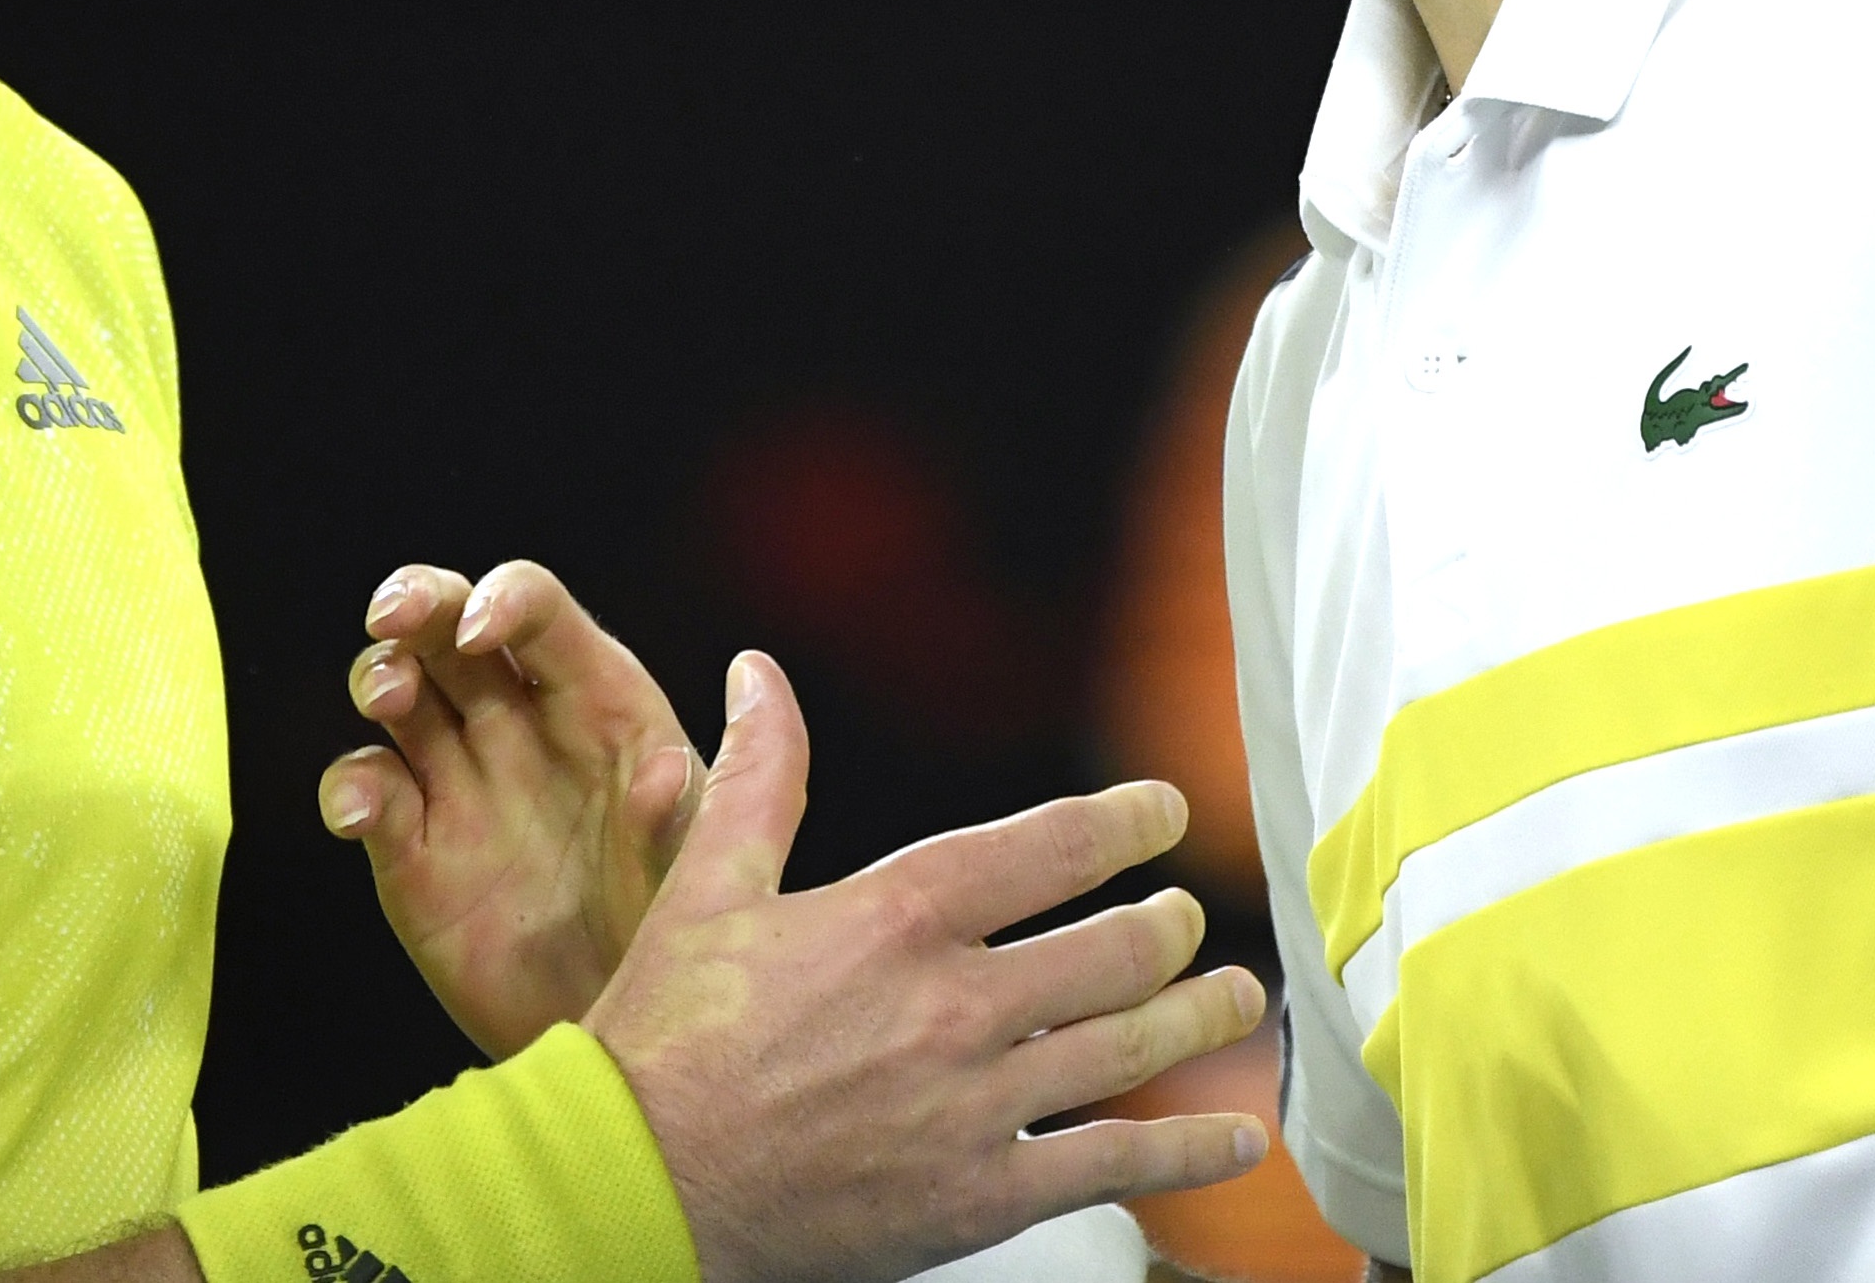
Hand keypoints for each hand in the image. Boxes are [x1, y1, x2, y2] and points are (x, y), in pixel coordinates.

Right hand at [323, 559, 702, 1056]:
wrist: (618, 1042)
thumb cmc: (675, 936)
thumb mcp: (699, 880)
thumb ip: (678, 825)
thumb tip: (665, 770)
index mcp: (598, 702)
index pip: (542, 615)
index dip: (505, 600)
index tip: (479, 630)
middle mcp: (520, 724)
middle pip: (452, 625)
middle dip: (418, 599)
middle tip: (391, 616)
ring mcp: (459, 780)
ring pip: (401, 689)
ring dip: (380, 673)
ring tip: (388, 699)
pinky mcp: (412, 846)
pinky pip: (367, 790)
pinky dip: (349, 789)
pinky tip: (360, 814)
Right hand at [588, 651, 1269, 1282]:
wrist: (636, 1182)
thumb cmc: (663, 1036)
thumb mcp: (707, 886)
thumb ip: (758, 778)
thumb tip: (759, 676)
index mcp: (898, 914)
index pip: (1052, 847)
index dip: (1125, 822)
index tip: (1163, 811)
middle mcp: (955, 1002)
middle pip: (1114, 950)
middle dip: (1169, 928)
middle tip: (1187, 920)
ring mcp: (977, 1105)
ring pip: (1131, 1049)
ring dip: (1201, 1018)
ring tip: (1238, 999)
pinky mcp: (981, 1196)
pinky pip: (1115, 1165)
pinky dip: (1190, 1151)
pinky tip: (1238, 1141)